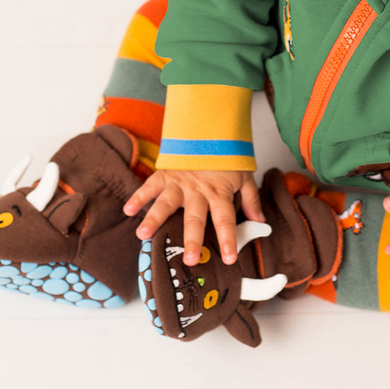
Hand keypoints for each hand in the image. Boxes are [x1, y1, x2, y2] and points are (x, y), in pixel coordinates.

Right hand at [123, 169, 263, 265]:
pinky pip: (150, 185)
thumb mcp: (244, 176)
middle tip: (188, 259)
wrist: (210, 129)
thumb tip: (261, 221)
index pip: (225, 219)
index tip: (229, 259)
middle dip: (192, 239)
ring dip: (154, 218)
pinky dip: (138, 196)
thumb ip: (251, 199)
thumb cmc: (227, 157)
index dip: (228, 238)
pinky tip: (128, 210)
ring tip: (143, 236)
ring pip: (166, 203)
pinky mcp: (166, 174)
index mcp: (219, 192)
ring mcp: (180, 182)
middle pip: (195, 217)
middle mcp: (198, 190)